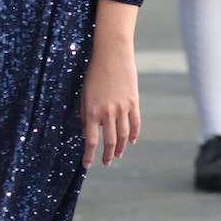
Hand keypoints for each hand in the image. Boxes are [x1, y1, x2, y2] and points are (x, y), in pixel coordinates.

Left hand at [81, 35, 140, 167]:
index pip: (91, 141)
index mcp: (93, 111)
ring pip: (123, 136)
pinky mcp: (133, 102)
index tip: (86, 165)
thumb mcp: (84, 94)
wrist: (112, 55)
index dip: (89, 156)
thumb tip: (87, 134)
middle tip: (106, 162)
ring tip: (117, 154)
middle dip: (107, 155)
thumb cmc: (94, 73)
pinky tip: (131, 141)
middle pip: (109, 142)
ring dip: (120, 148)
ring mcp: (122, 108)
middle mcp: (108, 112)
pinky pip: (135, 123)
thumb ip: (85, 115)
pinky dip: (134, 134)